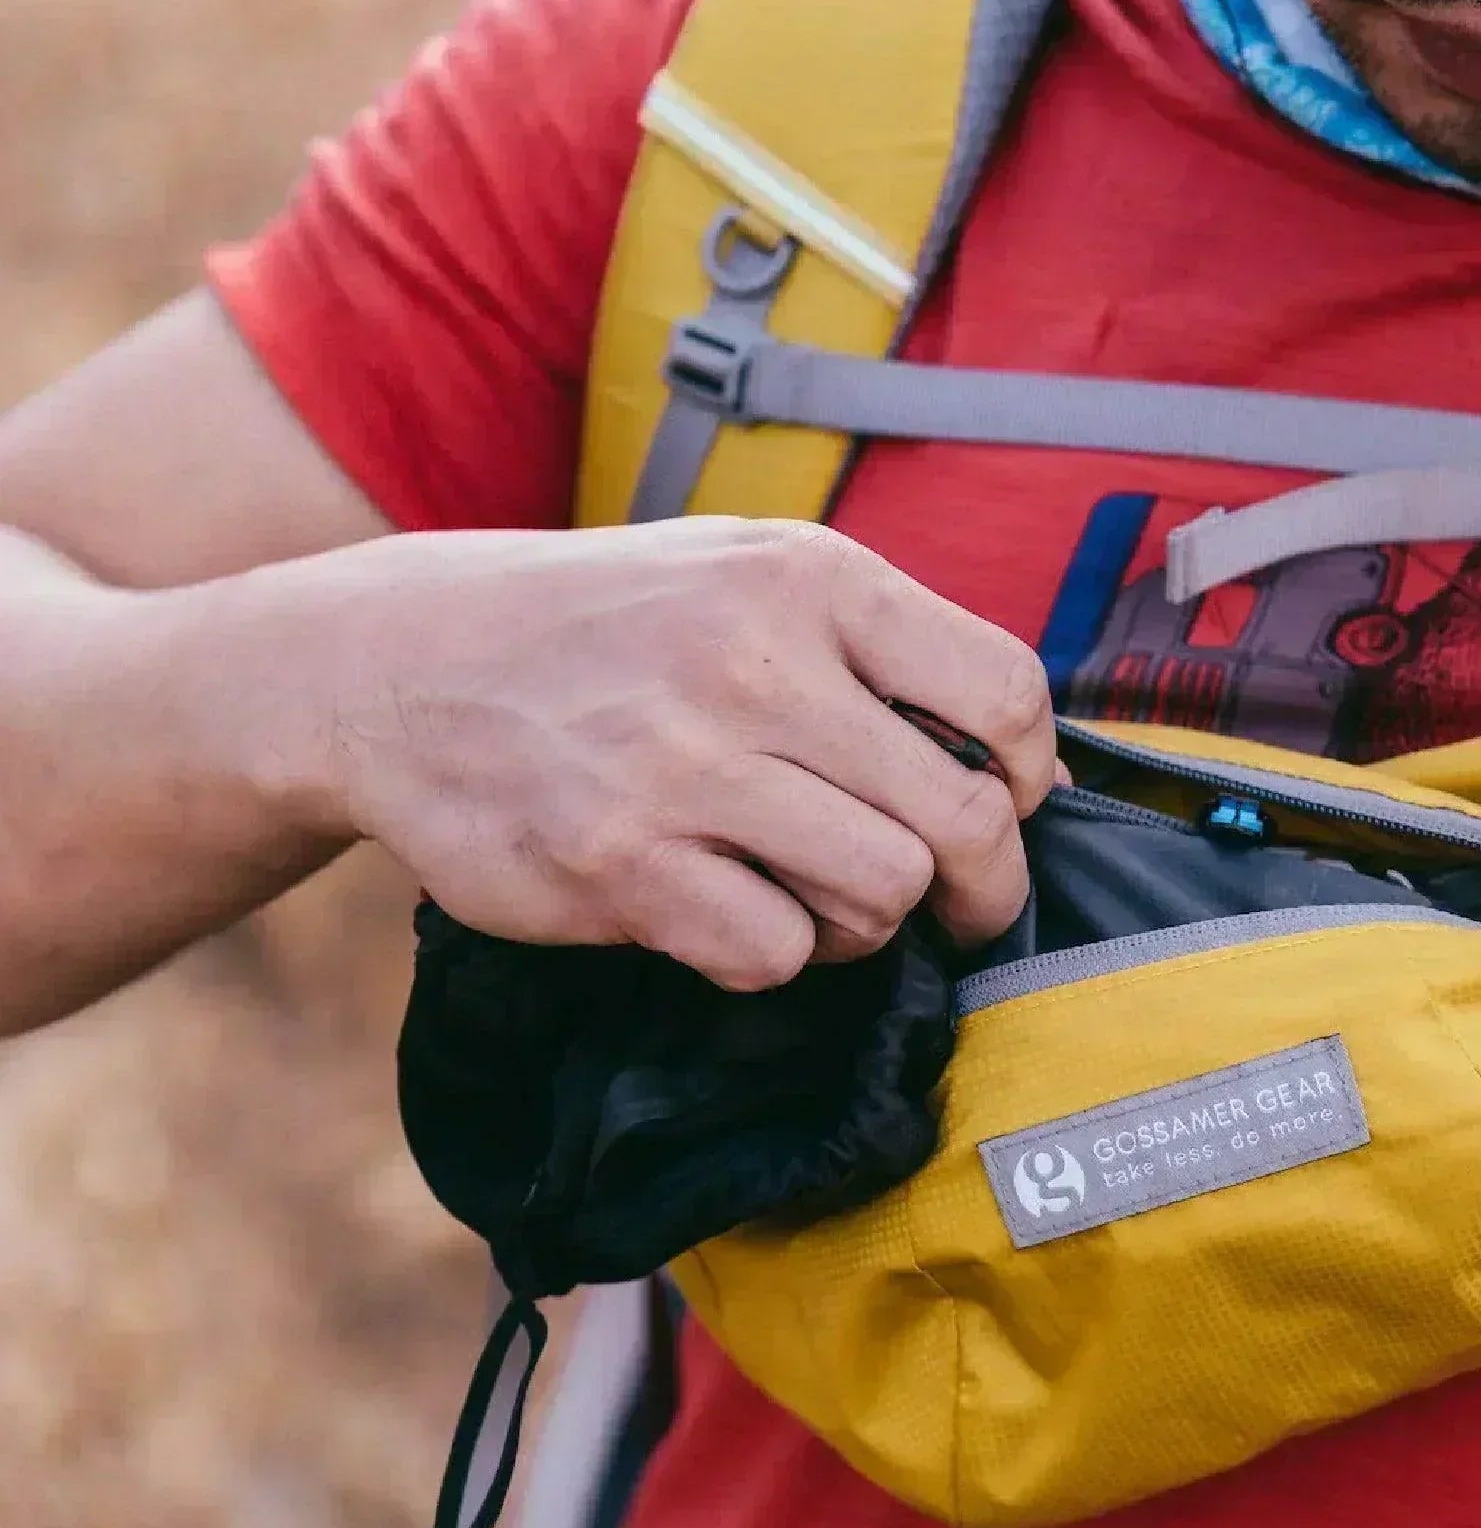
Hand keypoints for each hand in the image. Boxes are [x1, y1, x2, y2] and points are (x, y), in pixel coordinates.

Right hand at [267, 520, 1055, 991]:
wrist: (401, 662)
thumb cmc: (611, 628)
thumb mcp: (747, 575)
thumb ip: (875, 647)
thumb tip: (1021, 763)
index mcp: (809, 578)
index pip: (1006, 692)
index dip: (1032, 774)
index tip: (1009, 805)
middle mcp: (756, 664)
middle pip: (964, 819)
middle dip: (981, 882)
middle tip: (956, 901)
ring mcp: (683, 768)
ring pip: (883, 894)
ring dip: (868, 917)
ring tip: (817, 889)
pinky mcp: (617, 866)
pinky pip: (775, 953)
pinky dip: (772, 952)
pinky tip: (727, 908)